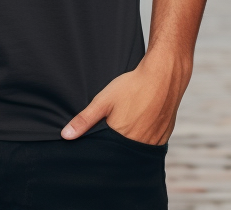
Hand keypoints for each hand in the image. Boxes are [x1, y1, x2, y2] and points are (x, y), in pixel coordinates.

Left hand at [61, 51, 190, 143]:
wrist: (163, 75)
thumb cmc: (132, 86)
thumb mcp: (104, 100)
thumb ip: (85, 119)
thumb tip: (66, 135)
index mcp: (122, 140)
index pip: (108, 155)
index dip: (102, 150)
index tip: (99, 141)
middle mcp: (139, 146)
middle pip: (123, 154)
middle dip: (116, 147)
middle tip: (115, 128)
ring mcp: (154, 143)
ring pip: (138, 151)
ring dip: (131, 144)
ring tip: (128, 124)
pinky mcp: (164, 137)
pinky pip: (151, 145)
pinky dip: (145, 139)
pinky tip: (141, 124)